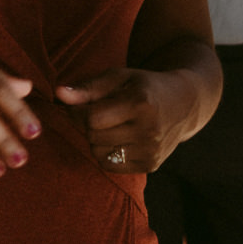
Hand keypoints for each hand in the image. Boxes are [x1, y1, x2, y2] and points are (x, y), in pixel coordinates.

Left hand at [57, 67, 206, 172]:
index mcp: (141, 103)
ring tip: (112, 124)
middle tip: (98, 113)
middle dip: (88, 125)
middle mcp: (149, 130)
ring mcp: (152, 151)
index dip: (79, 111)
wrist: (184, 103)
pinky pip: (110, 166)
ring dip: (97, 140)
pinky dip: (108, 153)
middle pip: (94, 137)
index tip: (81, 103)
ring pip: (99, 154)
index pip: (92, 118)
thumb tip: (58, 94)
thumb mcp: (119, 78)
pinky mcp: (151, 165)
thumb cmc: (144, 86)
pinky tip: (120, 138)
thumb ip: (88, 87)